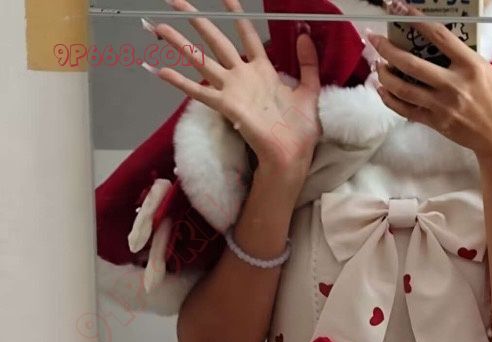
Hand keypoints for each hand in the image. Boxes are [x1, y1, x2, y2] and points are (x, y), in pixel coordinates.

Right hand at [148, 0, 321, 176]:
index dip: (237, 15)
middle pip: (216, 40)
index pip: (248, 35)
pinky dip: (178, 82)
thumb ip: (308, 63)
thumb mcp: (309, 90)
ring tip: (159, 26)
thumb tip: (304, 33)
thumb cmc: (300, 130)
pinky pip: (198, 91)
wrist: (291, 155)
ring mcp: (232, 90)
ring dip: (179, 42)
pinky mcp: (225, 105)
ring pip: (200, 59)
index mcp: (263, 71)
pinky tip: (160, 71)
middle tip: (177, 1)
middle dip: (197, 19)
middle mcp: (243, 76)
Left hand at [366, 6, 491, 164]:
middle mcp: (454, 84)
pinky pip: (406, 110)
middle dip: (387, 49)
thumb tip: (438, 48)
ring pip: (403, 88)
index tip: (400, 10)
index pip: (439, 36)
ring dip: (385, 75)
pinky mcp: (436, 123)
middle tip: (374, 39)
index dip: (416, 20)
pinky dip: (391, 100)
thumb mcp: (488, 71)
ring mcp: (442, 106)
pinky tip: (383, 91)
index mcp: (470, 65)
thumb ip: (463, 60)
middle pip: (411, 63)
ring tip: (377, 65)